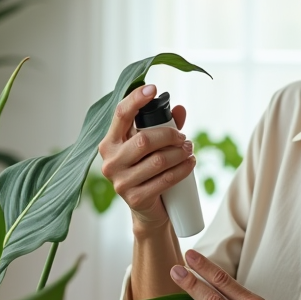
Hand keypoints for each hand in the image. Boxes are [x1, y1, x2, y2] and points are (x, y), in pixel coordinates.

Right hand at [98, 84, 195, 231]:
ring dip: (180, 153)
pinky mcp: (134, 198)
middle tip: (185, 138)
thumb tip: (180, 109)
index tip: (154, 88)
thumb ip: (164, 126)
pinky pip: (165, 179)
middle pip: (145, 140)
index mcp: (109, 142)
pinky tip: (191, 163)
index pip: (120, 114)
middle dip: (171, 136)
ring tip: (190, 150)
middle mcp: (109, 161)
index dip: (136, 99)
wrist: (148, 211)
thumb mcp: (153, 147)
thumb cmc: (149, 172)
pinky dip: (183, 169)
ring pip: (158, 160)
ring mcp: (120, 181)